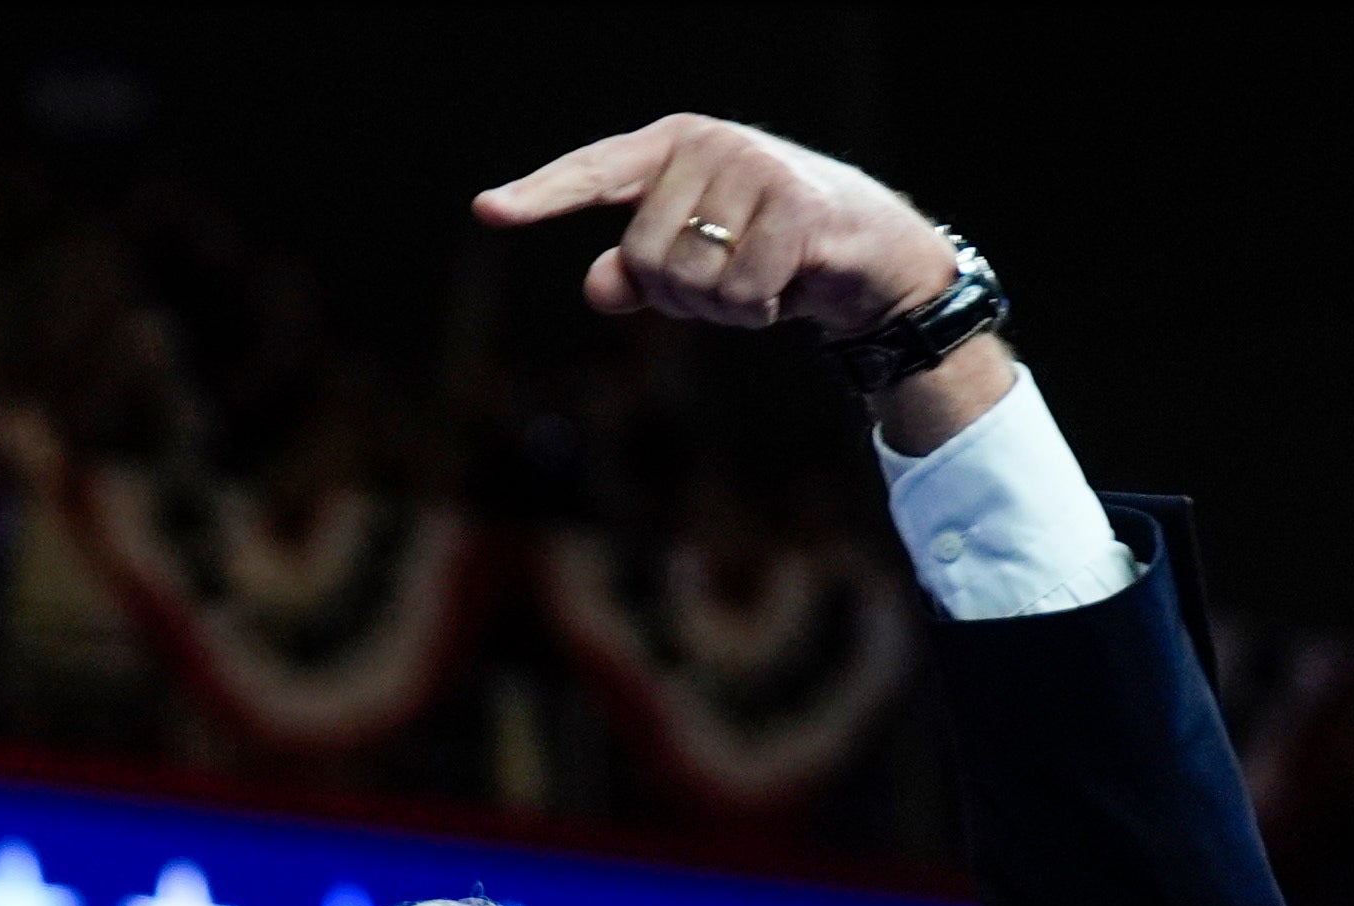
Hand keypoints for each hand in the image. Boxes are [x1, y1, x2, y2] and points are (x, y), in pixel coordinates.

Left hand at [475, 116, 1015, 446]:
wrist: (866, 255)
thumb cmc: (766, 252)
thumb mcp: (692, 264)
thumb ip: (635, 275)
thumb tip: (600, 287)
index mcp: (672, 148)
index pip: (594, 173)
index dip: (541, 196)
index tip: (488, 211)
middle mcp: (709, 146)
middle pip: (642, 257)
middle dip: (678, 294)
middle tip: (728, 279)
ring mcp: (755, 168)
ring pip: (689, 280)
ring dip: (721, 307)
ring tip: (759, 280)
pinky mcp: (797, 206)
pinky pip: (739, 293)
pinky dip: (758, 311)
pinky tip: (788, 287)